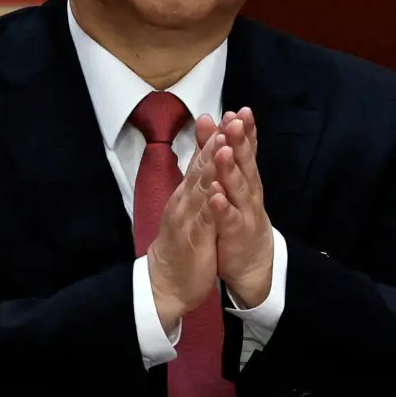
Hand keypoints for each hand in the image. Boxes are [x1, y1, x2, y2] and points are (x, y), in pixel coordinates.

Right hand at [146, 118, 229, 333]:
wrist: (165, 281)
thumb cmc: (182, 243)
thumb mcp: (190, 208)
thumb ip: (196, 182)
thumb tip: (205, 157)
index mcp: (188, 193)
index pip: (202, 160)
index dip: (216, 137)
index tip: (230, 115)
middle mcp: (185, 200)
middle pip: (201, 166)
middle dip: (216, 142)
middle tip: (230, 119)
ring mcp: (187, 218)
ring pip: (200, 188)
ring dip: (211, 166)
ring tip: (223, 145)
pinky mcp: (192, 238)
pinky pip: (202, 219)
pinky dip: (210, 204)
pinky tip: (216, 190)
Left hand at [208, 108, 273, 307]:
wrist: (251, 262)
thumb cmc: (238, 215)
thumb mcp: (231, 181)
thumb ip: (221, 151)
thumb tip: (212, 120)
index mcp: (245, 177)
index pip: (245, 149)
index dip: (243, 131)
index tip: (239, 110)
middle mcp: (248, 192)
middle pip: (245, 163)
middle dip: (240, 141)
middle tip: (235, 121)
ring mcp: (244, 213)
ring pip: (238, 188)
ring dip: (230, 169)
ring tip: (224, 151)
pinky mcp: (236, 234)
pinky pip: (228, 219)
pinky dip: (222, 206)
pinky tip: (215, 194)